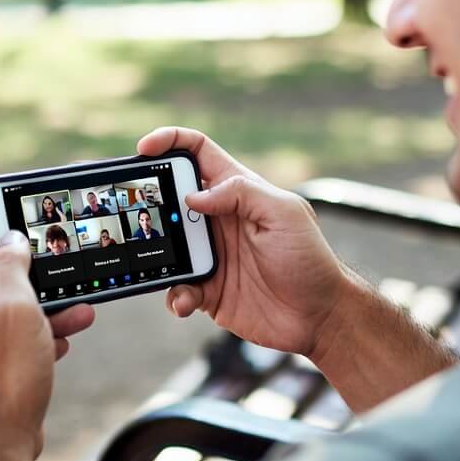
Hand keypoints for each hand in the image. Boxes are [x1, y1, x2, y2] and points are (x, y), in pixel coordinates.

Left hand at [0, 159, 94, 459]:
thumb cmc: (5, 375)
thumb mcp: (17, 307)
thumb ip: (12, 265)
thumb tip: (10, 240)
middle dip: (28, 250)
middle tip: (55, 248)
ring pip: (13, 292)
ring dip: (48, 293)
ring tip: (80, 305)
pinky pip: (20, 322)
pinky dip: (46, 322)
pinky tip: (68, 335)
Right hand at [137, 128, 346, 360]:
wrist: (319, 318)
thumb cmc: (311, 260)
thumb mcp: (284, 214)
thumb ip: (242, 193)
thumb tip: (194, 196)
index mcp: (238, 192)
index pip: (198, 153)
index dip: (171, 142)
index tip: (145, 149)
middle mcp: (219, 220)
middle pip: (172, 198)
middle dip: (151, 202)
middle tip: (140, 213)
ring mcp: (211, 254)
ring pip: (167, 245)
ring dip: (159, 255)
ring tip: (164, 265)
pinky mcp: (208, 289)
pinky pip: (177, 287)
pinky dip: (175, 294)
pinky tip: (186, 300)